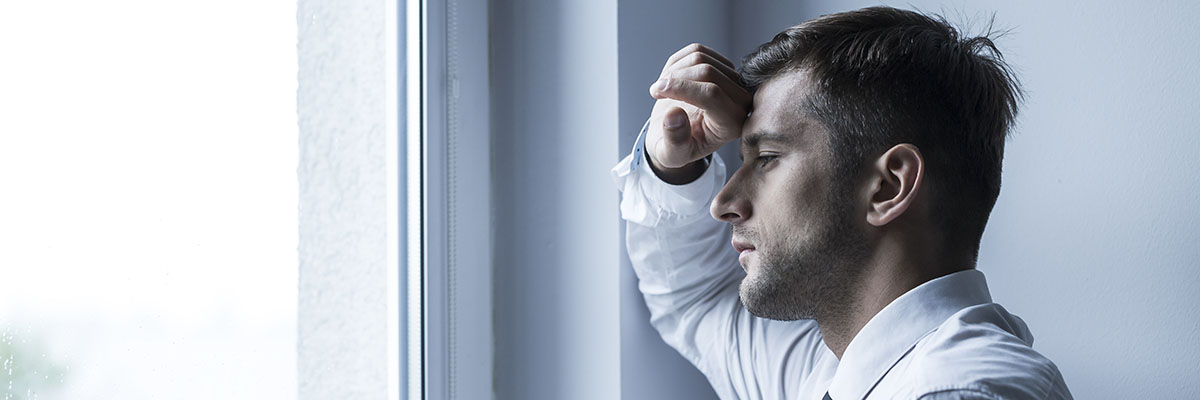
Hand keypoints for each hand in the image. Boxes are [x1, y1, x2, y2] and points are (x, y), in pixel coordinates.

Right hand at [646, 43, 751, 182]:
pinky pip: (697, 51)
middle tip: (656, 91)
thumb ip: (674, 141)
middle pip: (708, 72)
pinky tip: (670, 80)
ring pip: (701, 58)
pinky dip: (677, 62)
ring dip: (674, 70)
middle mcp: (740, 101)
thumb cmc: (677, 147)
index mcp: (732, 125)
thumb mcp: (671, 155)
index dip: (681, 88)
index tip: (656, 91)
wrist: (679, 135)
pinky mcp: (722, 66)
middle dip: (675, 78)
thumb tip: (673, 116)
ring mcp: (733, 80)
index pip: (712, 94)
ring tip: (663, 89)